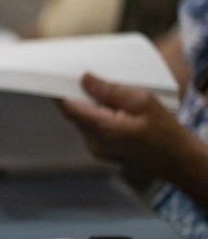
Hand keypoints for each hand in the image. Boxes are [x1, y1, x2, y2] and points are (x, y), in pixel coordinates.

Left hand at [60, 72, 200, 182]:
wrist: (178, 161)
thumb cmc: (166, 133)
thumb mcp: (142, 102)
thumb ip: (110, 90)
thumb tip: (85, 79)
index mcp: (103, 129)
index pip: (68, 107)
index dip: (61, 91)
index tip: (60, 77)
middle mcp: (95, 142)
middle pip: (73, 113)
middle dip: (78, 96)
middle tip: (90, 82)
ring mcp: (97, 150)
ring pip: (82, 121)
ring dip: (89, 108)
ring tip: (110, 99)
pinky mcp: (102, 152)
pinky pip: (91, 130)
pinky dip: (97, 118)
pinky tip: (114, 113)